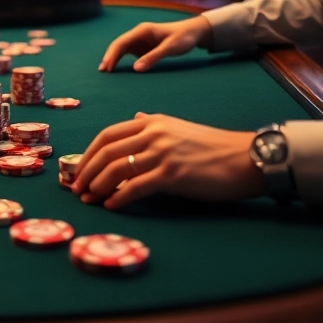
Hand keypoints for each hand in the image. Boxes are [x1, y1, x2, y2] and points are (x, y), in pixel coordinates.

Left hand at [71, 113, 262, 209]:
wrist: (245, 158)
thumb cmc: (213, 147)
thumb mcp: (179, 127)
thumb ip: (153, 124)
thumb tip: (135, 116)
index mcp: (152, 121)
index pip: (108, 134)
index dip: (88, 153)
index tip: (79, 169)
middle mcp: (154, 133)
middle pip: (107, 151)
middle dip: (86, 171)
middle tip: (76, 188)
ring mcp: (162, 152)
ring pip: (117, 168)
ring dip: (98, 186)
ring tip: (89, 199)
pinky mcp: (172, 174)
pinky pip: (136, 187)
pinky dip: (119, 198)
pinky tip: (111, 206)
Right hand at [98, 17, 212, 71]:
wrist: (193, 32)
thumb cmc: (183, 38)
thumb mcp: (170, 48)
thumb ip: (153, 57)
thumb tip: (136, 68)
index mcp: (142, 30)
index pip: (122, 42)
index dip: (112, 54)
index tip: (107, 66)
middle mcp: (138, 34)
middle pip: (118, 44)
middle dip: (109, 56)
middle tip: (102, 71)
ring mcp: (140, 40)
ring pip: (121, 48)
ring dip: (113, 58)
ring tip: (105, 71)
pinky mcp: (143, 46)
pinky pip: (128, 53)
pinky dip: (120, 59)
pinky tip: (115, 68)